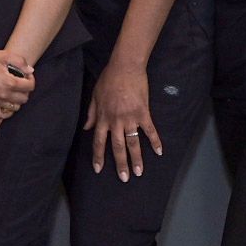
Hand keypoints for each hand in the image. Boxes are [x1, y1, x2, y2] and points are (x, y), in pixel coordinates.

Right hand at [0, 50, 35, 115]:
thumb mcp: (3, 55)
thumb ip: (20, 61)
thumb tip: (30, 71)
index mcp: (9, 82)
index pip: (30, 86)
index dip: (31, 79)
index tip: (26, 75)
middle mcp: (4, 95)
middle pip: (24, 98)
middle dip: (25, 90)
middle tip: (19, 82)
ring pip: (16, 107)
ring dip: (17, 99)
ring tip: (13, 91)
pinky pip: (3, 114)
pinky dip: (8, 110)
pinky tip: (6, 102)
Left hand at [83, 62, 162, 179]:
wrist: (125, 67)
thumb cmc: (108, 79)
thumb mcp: (94, 96)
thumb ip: (91, 113)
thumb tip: (86, 128)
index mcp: (103, 118)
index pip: (98, 141)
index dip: (98, 156)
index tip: (99, 169)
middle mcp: (115, 121)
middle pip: (117, 147)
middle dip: (120, 164)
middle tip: (124, 178)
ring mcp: (130, 118)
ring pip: (132, 143)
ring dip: (136, 158)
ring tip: (139, 172)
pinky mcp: (143, 113)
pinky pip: (150, 130)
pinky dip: (155, 141)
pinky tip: (159, 152)